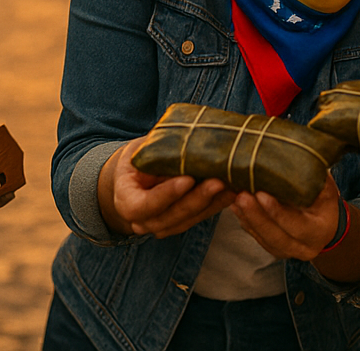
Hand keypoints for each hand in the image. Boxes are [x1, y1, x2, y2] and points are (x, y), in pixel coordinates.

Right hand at [101, 138, 235, 238]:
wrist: (135, 177)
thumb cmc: (137, 159)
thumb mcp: (139, 150)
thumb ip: (155, 149)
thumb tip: (183, 133)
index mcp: (126, 201)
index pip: (144, 205)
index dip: (166, 194)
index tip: (187, 179)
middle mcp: (142, 220)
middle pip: (171, 216)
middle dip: (197, 200)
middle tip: (218, 182)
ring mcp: (162, 225)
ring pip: (188, 220)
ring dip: (212, 204)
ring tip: (231, 186)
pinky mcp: (181, 223)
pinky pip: (200, 217)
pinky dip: (217, 205)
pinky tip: (233, 191)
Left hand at [229, 174, 340, 260]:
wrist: (325, 225)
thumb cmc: (325, 203)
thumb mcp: (327, 190)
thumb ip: (314, 181)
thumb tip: (297, 159)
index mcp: (319, 232)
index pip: (297, 225)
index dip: (278, 212)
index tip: (262, 195)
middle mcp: (302, 247)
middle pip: (275, 236)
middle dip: (256, 216)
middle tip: (242, 196)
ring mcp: (285, 250)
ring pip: (262, 237)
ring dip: (247, 217)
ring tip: (235, 198)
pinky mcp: (271, 247)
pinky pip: (255, 236)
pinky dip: (244, 220)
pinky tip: (235, 206)